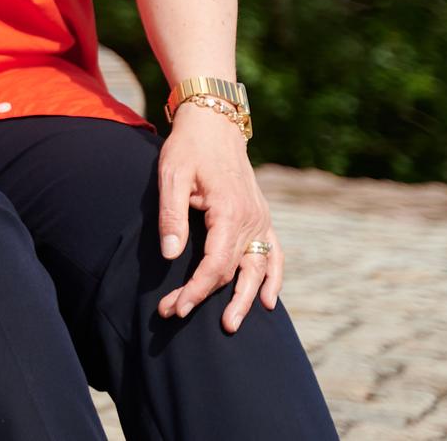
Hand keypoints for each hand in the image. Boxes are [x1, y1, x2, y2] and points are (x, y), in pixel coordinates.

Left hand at [154, 104, 283, 331]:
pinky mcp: (262, 218)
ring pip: (259, 270)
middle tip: (179, 315)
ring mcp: (261, 220)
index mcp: (230, 213)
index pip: (214, 266)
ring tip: (231, 323)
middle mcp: (252, 221)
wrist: (214, 124)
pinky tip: (270, 301)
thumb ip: (171, 215)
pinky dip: (274, 278)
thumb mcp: (171, 175)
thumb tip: (171, 255)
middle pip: (233, 272)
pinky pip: (275, 255)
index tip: (174, 307)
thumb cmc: (188, 148)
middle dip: (207, 298)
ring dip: (246, 298)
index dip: (195, 290)